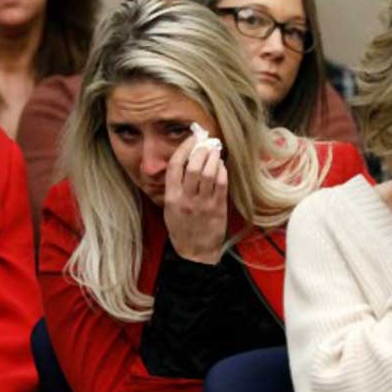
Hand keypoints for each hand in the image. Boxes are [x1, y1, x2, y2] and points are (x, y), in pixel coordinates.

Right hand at [164, 136, 228, 263]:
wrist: (195, 253)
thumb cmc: (182, 229)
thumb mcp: (170, 209)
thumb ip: (175, 187)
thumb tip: (185, 162)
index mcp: (172, 198)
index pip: (175, 166)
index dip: (184, 148)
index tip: (191, 139)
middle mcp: (187, 199)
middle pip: (194, 166)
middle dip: (201, 150)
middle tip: (206, 143)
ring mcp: (203, 204)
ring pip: (209, 173)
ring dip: (213, 158)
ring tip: (215, 151)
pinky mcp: (218, 208)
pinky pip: (222, 184)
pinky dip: (222, 171)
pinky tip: (221, 166)